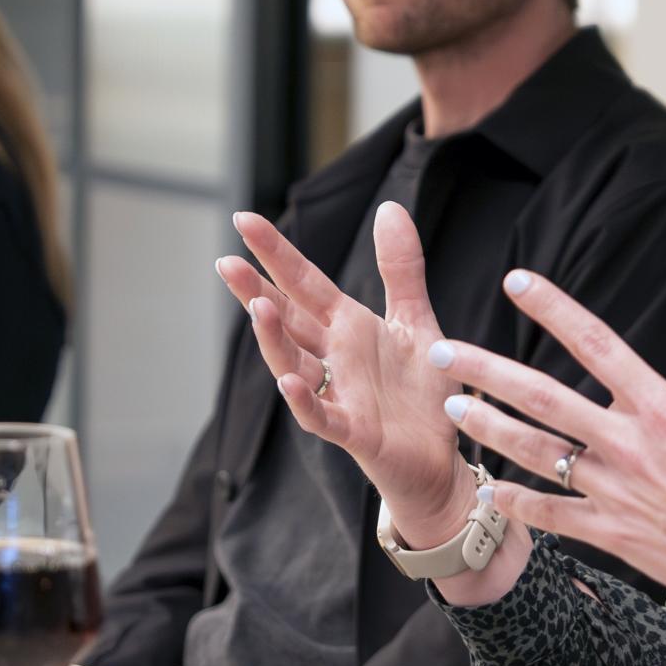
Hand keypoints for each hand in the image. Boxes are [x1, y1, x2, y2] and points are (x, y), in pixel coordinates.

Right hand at [215, 202, 469, 537]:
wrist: (441, 459)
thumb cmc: (421, 394)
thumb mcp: (415, 320)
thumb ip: (400, 268)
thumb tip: (388, 206)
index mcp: (347, 327)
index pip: (304, 283)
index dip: (276, 253)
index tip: (245, 220)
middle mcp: (335, 358)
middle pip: (287, 320)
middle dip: (256, 291)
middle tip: (225, 260)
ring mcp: (339, 395)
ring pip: (293, 364)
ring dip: (274, 339)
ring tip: (258, 306)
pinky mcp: (354, 432)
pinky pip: (321, 416)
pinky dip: (303, 401)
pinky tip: (288, 382)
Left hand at [427, 270, 665, 605]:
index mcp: (658, 408)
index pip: (597, 345)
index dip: (555, 310)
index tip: (515, 282)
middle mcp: (625, 445)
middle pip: (545, 400)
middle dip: (489, 373)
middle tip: (442, 352)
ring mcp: (611, 491)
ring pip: (536, 454)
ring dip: (489, 430)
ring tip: (451, 407)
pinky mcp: (608, 531)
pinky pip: (551, 515)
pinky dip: (517, 504)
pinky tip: (486, 491)